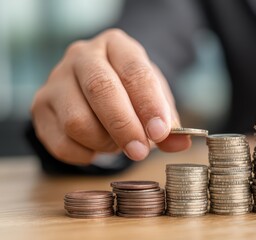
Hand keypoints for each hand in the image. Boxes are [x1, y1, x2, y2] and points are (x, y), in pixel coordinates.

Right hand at [31, 29, 190, 165]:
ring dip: (104, 142)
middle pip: (100, 89)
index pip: (134, 71)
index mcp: (116, 45)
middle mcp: (82, 56)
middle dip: (124, 126)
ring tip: (117, 142)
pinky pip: (62, 143)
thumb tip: (181, 143)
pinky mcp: (40, 107)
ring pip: (77, 120)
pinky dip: (85, 154)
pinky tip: (96, 147)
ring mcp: (56, 80)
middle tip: (140, 151)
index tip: (160, 131)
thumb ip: (168, 120)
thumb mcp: (154, 98)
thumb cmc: (129, 91)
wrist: (95, 87)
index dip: (148, 104)